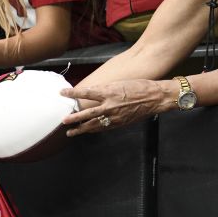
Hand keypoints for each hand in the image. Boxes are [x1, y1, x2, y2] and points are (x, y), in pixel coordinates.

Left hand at [59, 78, 174, 136]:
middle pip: (87, 113)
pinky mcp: (120, 123)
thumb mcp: (119, 84)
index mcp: (109, 92)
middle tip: (63, 120)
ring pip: (94, 124)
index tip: (62, 93)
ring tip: (70, 132)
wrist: (155, 97)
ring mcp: (115, 116)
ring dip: (81, 128)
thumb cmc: (139, 87)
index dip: (73, 93)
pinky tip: (87, 131)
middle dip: (74, 118)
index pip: (86, 92)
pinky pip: (104, 127)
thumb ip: (105, 90)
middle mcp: (110, 105)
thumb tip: (92, 93)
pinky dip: (94, 129)